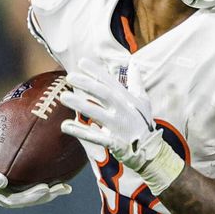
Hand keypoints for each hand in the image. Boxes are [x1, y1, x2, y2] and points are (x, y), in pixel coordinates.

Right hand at [0, 104, 71, 208]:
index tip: (1, 179)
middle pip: (11, 199)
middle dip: (29, 196)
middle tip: (44, 188)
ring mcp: (9, 196)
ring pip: (28, 201)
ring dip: (45, 197)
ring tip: (61, 188)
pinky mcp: (23, 195)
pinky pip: (37, 198)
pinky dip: (51, 194)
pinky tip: (67, 187)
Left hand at [59, 58, 183, 195]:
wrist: (150, 152)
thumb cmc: (143, 124)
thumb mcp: (143, 102)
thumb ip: (137, 82)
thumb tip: (134, 64)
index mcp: (128, 100)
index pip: (110, 82)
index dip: (96, 71)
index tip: (82, 62)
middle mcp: (123, 110)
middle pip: (103, 94)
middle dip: (87, 84)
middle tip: (70, 77)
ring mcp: (118, 126)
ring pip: (97, 113)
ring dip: (80, 105)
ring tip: (64, 97)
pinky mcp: (113, 142)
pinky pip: (94, 136)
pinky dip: (80, 131)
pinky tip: (65, 125)